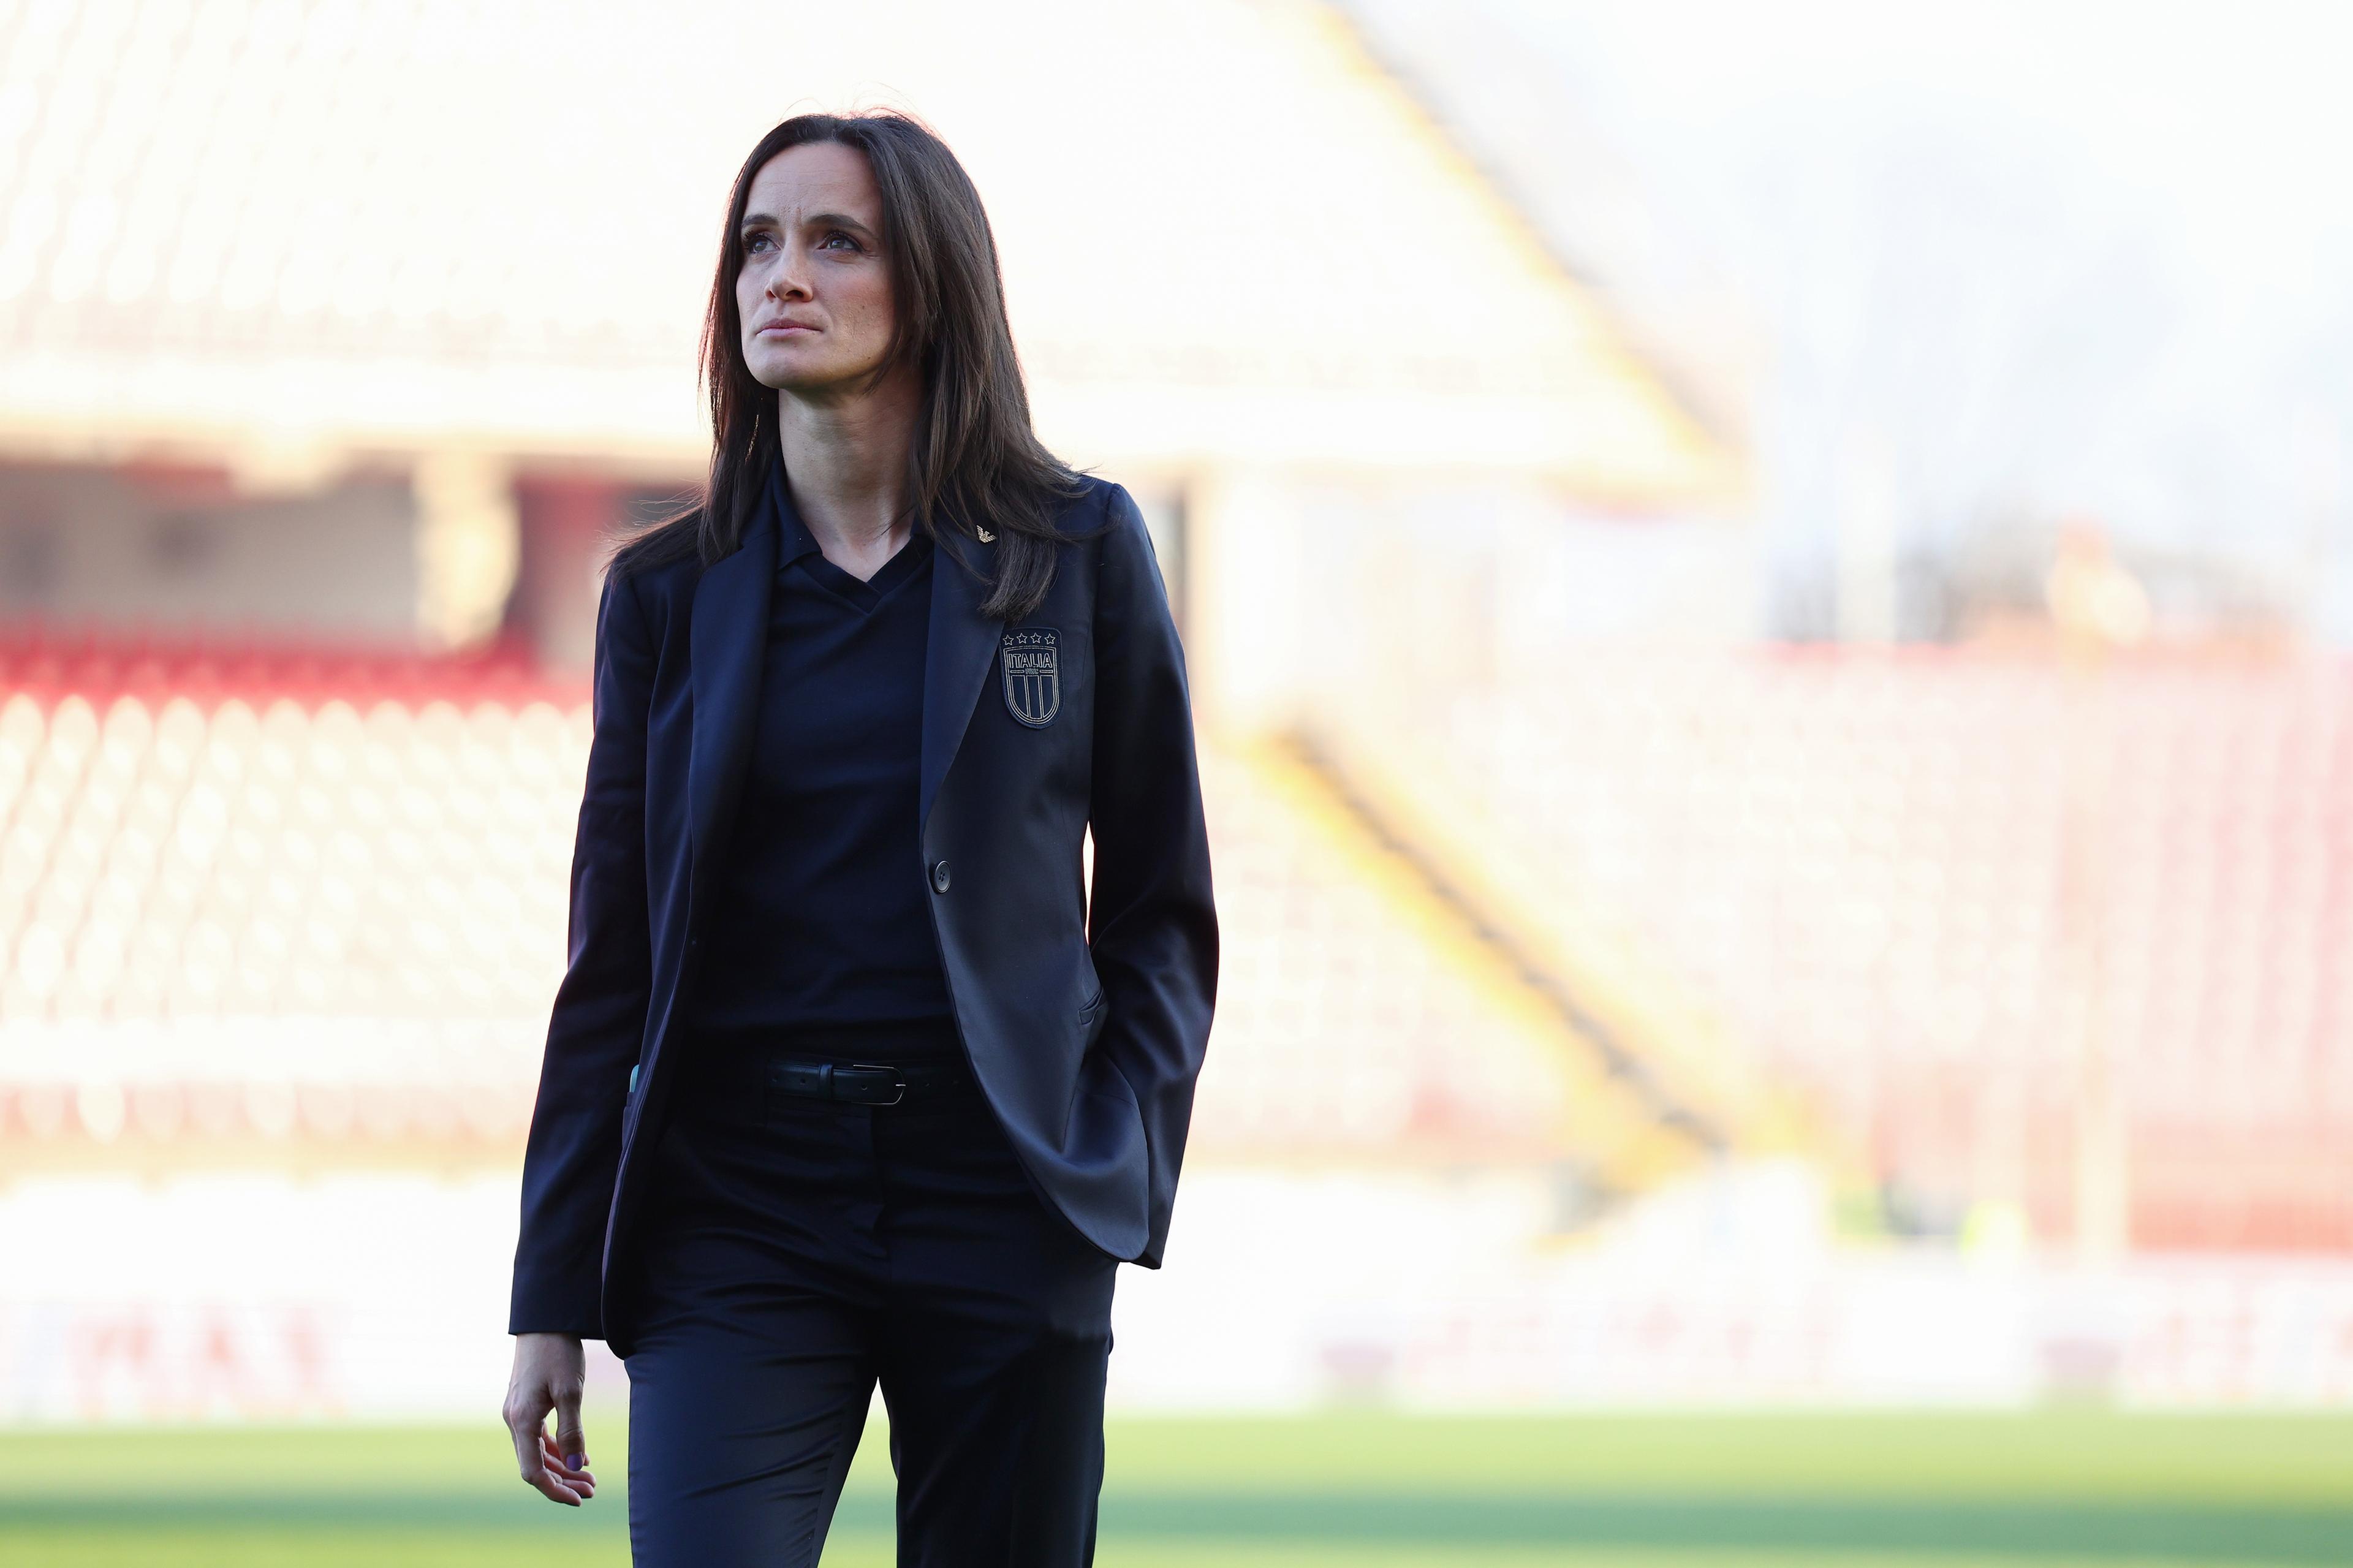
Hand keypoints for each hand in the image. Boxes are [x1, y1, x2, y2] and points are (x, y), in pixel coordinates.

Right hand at [502, 1333, 597, 1505]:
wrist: (544, 1319)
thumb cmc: (557, 1352)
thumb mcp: (570, 1391)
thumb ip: (572, 1431)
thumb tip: (577, 1465)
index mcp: (521, 1421)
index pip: (533, 1472)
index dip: (555, 1490)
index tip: (580, 1499)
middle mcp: (514, 1420)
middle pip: (536, 1464)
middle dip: (564, 1480)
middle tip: (593, 1490)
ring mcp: (518, 1412)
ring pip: (538, 1451)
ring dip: (563, 1466)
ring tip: (590, 1477)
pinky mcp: (525, 1403)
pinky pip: (539, 1436)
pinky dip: (557, 1448)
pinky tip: (578, 1454)